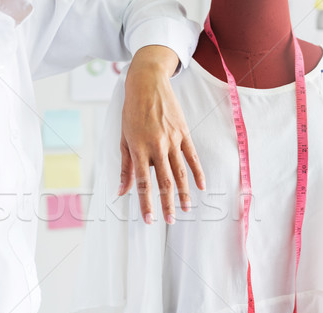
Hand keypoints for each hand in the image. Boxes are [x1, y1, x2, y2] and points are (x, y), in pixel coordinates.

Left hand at [120, 45, 205, 224]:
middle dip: (166, 204)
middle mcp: (156, 146)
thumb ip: (125, 167)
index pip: (143, 182)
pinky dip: (197, 173)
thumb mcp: (123, 139)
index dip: (146, 203)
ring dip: (183, 194)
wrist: (147, 83)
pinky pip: (192, 157)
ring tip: (185, 209)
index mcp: (138, 148)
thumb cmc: (132, 112)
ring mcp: (172, 139)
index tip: (149, 219)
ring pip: (180, 172)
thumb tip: (121, 191)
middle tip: (169, 220)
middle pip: (164, 181)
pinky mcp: (184, 132)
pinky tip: (201, 187)